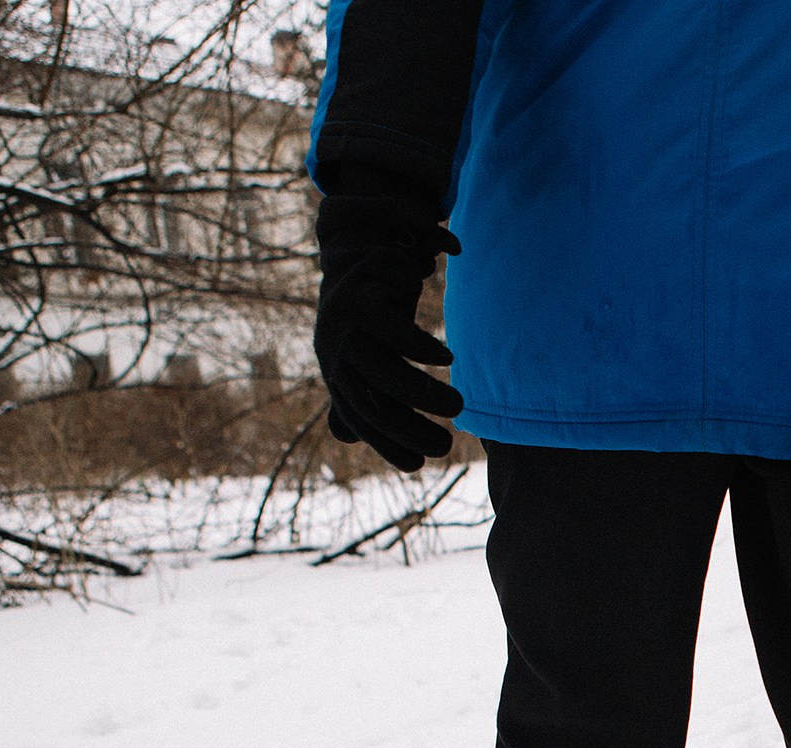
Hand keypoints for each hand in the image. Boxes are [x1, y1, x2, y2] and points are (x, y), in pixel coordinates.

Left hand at [313, 164, 464, 471]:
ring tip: (458, 407)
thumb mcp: (360, 352)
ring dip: (421, 392)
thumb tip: (342, 435)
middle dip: (408, 427)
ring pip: (381, 369)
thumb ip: (354, 390)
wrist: (352, 240)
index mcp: (333, 368)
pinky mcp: (359, 292)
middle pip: (370, 399)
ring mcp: (342, 320)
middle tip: (448, 445)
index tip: (419, 465)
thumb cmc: (366, 308)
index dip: (387, 444)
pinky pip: (389, 327)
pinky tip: (447, 361)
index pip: (359, 418)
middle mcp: (331, 347)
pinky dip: (418, 347)